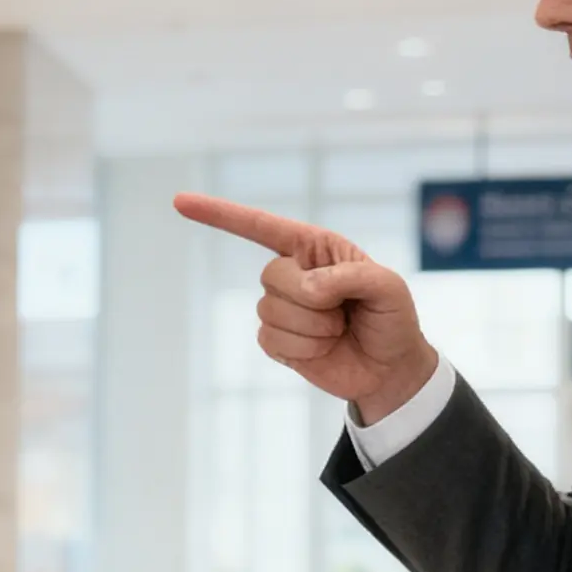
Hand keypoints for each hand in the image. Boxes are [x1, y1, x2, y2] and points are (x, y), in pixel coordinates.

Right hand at [174, 195, 436, 417]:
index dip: (220, 214)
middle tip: (344, 312)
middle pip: (271, 276)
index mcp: (315, 248)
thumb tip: (308, 289)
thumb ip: (351, 277)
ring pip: (270, 312)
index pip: (260, 226)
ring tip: (337, 331)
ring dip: (313, 329)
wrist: (389, 369)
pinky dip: (302, 350)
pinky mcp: (277, 341)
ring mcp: (281, 308)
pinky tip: (322, 349)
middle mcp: (293, 273)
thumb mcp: (388, 287)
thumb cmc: (392, 318)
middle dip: (311, 300)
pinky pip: (271, 340)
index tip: (180, 202)